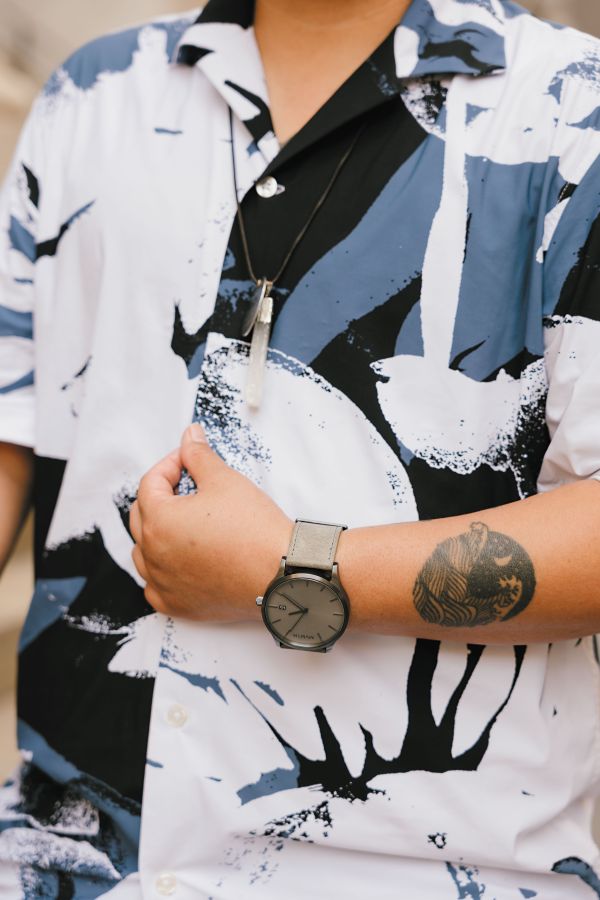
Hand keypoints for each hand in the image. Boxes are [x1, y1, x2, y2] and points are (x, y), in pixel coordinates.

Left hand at [129, 423, 293, 621]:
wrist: (282, 574)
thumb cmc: (254, 528)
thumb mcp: (225, 480)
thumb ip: (199, 456)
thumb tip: (189, 436)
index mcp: (159, 521)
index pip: (150, 484)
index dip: (170, 465)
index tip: (189, 460)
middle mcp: (153, 554)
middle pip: (142, 517)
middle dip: (161, 496)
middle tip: (188, 486)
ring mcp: (163, 584)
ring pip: (144, 552)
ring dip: (157, 533)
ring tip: (183, 522)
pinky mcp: (178, 605)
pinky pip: (155, 586)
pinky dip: (162, 571)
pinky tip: (180, 561)